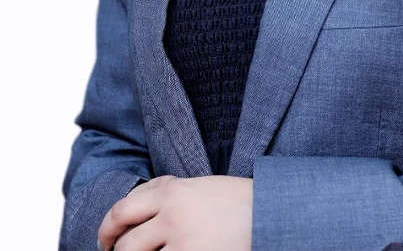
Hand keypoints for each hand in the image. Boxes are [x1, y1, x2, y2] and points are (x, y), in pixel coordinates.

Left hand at [97, 174, 253, 250]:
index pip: (122, 210)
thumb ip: (165, 192)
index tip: (106, 241)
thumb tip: (132, 208)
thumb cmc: (235, 200)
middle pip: (126, 243)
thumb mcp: (198, 186)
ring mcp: (182, 242)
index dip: (107, 229)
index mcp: (172, 190)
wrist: (269, 212)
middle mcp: (172, 214)